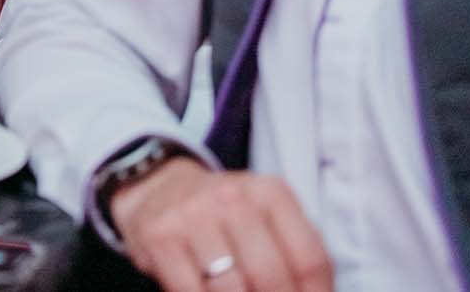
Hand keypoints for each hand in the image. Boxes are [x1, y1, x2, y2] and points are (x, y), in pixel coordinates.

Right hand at [111, 158, 332, 291]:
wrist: (159, 189)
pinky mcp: (160, 236)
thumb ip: (296, 256)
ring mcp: (193, 215)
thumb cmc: (225, 216)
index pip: (310, 261)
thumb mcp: (266, 218)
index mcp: (270, 193)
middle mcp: (231, 197)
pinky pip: (190, 291)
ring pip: (231, 288)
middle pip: (271, 277)